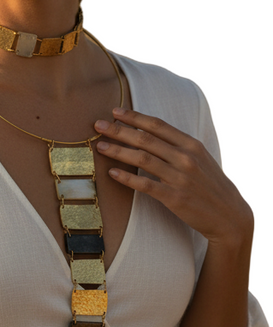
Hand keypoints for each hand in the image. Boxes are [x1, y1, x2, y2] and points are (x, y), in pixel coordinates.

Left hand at [94, 108, 253, 246]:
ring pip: (143, 159)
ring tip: (100, 146)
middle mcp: (185, 158)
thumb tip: (153, 138)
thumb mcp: (200, 159)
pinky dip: (128, 178)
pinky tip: (112, 173)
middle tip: (98, 125)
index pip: (158, 125)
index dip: (135, 117)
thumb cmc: (210, 186)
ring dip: (119, 151)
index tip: (115, 111)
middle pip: (146, 139)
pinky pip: (146, 185)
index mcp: (191, 144)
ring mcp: (180, 178)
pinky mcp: (174, 198)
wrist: (228, 214)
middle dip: (119, 130)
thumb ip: (178, 148)